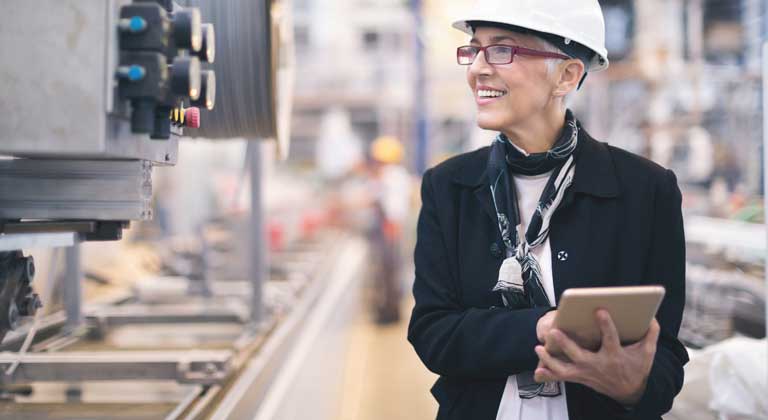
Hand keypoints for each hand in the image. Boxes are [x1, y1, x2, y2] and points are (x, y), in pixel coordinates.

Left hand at [533, 310, 659, 405]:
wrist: (629, 392)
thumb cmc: (636, 368)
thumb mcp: (647, 353)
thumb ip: (650, 334)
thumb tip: (651, 316)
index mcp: (614, 356)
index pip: (610, 338)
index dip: (605, 324)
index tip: (599, 310)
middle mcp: (598, 365)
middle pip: (579, 355)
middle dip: (566, 344)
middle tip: (553, 331)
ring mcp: (586, 373)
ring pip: (565, 369)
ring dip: (550, 360)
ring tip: (539, 348)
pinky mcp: (580, 378)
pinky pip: (562, 378)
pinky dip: (549, 375)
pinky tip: (537, 370)